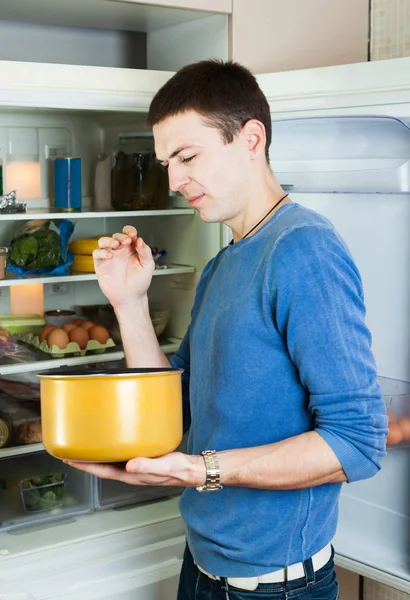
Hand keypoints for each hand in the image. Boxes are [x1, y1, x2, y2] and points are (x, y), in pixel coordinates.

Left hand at [65, 452, 205, 487]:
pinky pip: (119, 455)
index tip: (70, 460)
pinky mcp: (140, 458)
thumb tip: (129, 465)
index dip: (85, 466)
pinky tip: (109, 441)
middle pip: (101, 467)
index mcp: (130, 475)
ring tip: (84, 446)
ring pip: (109, 461)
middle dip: (84, 460)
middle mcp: (129, 471)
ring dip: (95, 455)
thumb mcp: (163, 466)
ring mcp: (133, 466)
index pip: (102, 471)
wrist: (189, 470)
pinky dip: (110, 449)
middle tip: (69, 451)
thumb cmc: (178, 470)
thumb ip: (147, 465)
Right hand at [93, 226, 154, 307]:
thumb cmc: (140, 283)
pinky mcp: (101, 264)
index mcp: (132, 249)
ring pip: (104, 241)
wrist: (130, 298)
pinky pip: (97, 253)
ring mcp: (110, 257)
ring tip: (115, 244)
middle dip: (121, 236)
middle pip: (116, 236)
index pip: (129, 234)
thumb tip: (140, 240)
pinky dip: (102, 252)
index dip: (130, 231)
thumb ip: (145, 252)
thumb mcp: (148, 266)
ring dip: (109, 240)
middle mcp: (120, 251)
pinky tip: (109, 255)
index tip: (133, 234)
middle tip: (126, 241)